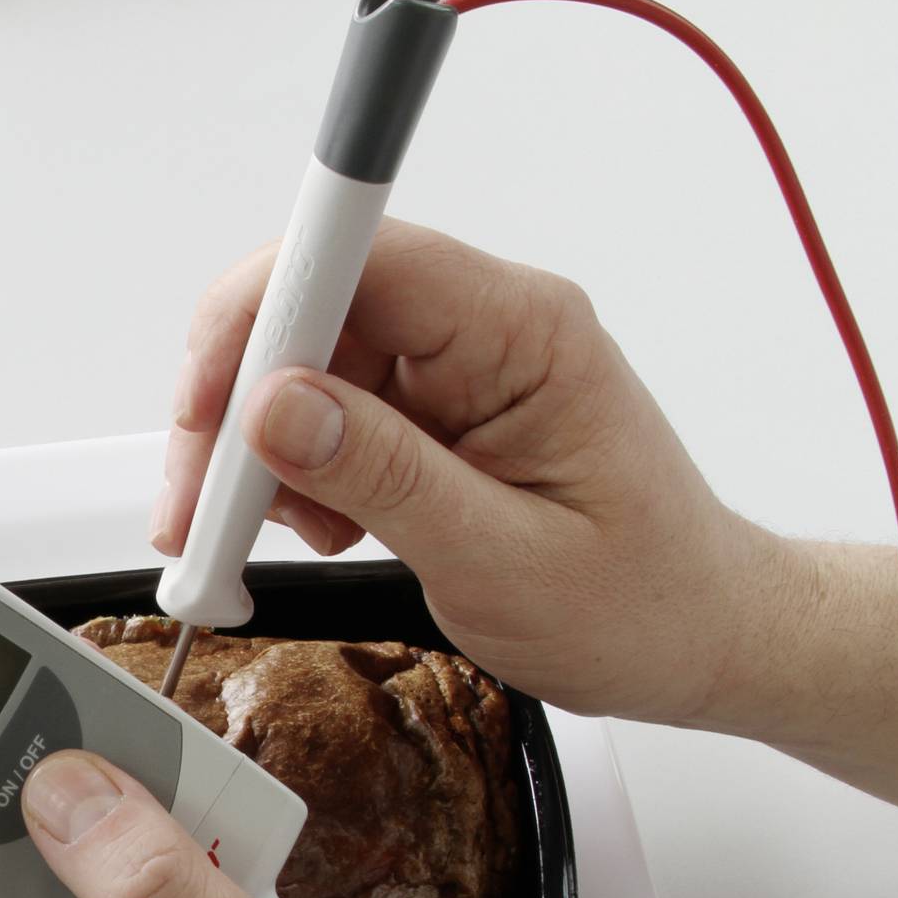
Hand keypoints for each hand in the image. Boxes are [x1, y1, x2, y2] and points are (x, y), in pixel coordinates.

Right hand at [154, 219, 793, 726]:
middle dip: (236, 402)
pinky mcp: (433, 407)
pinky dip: (293, 471)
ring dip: (258, 449)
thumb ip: (385, 478)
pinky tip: (319, 528)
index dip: (265, 311)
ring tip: (272, 537)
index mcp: (524, 332)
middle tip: (201, 506)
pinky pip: (326, 409)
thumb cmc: (639, 603)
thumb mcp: (501, 559)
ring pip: (303, 365)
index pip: (365, 259)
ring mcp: (455, 366)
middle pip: (313, 309)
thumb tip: (276, 407)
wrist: (696, 638)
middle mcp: (485, 328)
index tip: (208, 400)